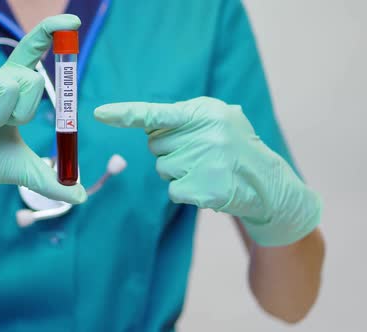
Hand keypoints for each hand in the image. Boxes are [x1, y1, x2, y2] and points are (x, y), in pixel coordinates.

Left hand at [95, 97, 320, 245]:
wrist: (267, 182)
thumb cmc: (236, 146)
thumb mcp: (219, 119)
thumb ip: (186, 117)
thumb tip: (148, 122)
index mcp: (205, 112)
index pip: (157, 112)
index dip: (125, 113)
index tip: (99, 114)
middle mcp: (204, 135)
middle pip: (155, 144)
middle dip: (169, 149)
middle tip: (197, 152)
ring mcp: (204, 163)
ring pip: (162, 168)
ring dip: (177, 170)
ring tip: (206, 169)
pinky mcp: (203, 189)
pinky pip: (172, 190)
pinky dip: (184, 190)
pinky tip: (206, 185)